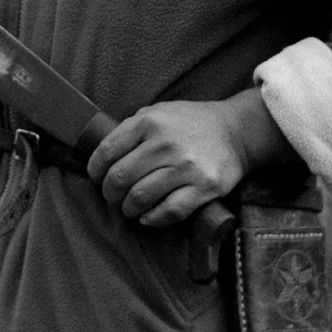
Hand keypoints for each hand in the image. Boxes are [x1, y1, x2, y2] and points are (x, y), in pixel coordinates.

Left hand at [86, 96, 252, 228]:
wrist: (236, 131)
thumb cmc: (191, 123)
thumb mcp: (158, 112)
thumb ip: (132, 129)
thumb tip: (103, 156)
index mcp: (149, 121)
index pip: (107, 151)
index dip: (95, 170)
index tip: (97, 178)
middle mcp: (165, 143)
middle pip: (120, 178)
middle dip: (110, 193)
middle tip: (113, 197)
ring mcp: (185, 166)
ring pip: (140, 198)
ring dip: (128, 208)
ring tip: (130, 208)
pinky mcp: (204, 187)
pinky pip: (169, 212)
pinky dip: (152, 219)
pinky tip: (148, 217)